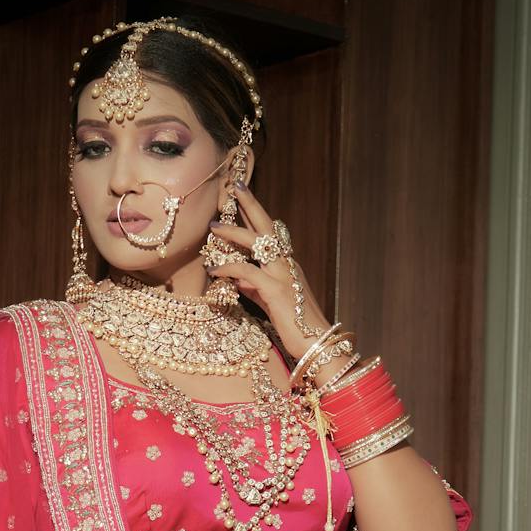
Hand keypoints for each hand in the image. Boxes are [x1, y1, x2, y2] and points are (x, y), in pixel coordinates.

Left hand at [204, 186, 334, 368]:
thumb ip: (254, 287)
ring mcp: (282, 275)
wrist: (316, 345)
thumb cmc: (295, 326)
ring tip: (215, 226)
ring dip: (234, 231)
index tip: (242, 194)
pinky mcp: (275, 291)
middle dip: (251, 203)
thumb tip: (237, 278)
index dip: (255, 212)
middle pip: (267, 226)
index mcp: (287, 265)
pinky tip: (214, 271)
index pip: (270, 232)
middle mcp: (287, 264)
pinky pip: (246, 272)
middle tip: (235, 185)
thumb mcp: (270, 302)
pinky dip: (228, 268)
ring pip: (257, 243)